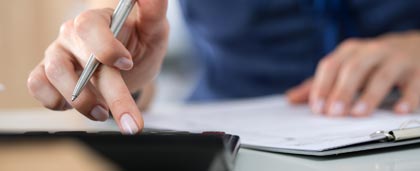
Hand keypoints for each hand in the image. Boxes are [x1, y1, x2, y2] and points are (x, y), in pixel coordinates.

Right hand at [27, 0, 168, 133]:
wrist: (130, 65)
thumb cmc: (139, 44)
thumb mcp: (153, 30)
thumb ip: (153, 11)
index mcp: (97, 20)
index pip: (89, 26)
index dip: (106, 47)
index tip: (127, 63)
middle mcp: (73, 35)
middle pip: (80, 59)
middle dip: (111, 93)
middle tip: (131, 122)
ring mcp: (58, 54)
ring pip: (55, 74)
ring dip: (82, 101)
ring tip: (104, 113)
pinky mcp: (47, 74)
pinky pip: (37, 85)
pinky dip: (53, 100)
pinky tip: (75, 106)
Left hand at [287, 31, 419, 116]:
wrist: (413, 48)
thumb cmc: (371, 62)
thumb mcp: (344, 67)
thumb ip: (319, 84)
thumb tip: (291, 99)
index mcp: (350, 51)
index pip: (331, 66)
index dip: (322, 86)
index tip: (317, 108)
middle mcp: (372, 52)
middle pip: (353, 69)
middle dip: (342, 91)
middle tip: (334, 113)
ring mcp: (396, 59)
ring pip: (382, 75)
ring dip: (369, 95)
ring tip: (359, 113)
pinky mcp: (418, 70)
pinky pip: (414, 83)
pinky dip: (408, 97)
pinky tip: (400, 110)